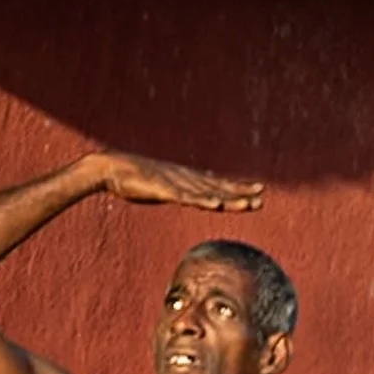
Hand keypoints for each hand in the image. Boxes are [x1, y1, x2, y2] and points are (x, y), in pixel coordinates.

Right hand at [91, 151, 263, 210]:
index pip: (218, 185)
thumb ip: (177, 191)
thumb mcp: (162, 187)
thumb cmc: (135, 180)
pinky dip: (201, 200)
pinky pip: (185, 197)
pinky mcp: (163, 189)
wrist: (111, 168)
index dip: (238, 188)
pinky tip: (215, 205)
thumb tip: (183, 195)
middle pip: (218, 188)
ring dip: (228, 199)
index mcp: (186, 180)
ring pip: (207, 194)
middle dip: (240, 193)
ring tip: (248, 204)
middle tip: (262, 196)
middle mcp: (186, 180)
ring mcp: (176, 184)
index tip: (259, 190)